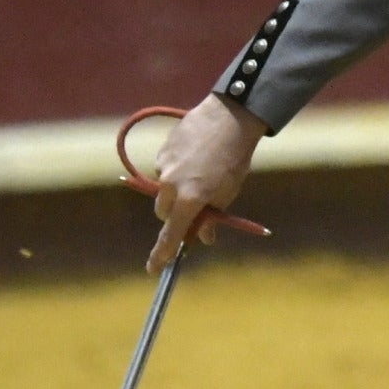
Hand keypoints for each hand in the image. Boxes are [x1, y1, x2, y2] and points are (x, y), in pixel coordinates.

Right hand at [149, 95, 264, 271]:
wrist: (229, 119)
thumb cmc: (234, 160)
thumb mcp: (228, 193)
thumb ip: (212, 217)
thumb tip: (204, 237)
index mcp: (190, 199)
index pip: (171, 234)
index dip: (162, 254)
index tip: (154, 269)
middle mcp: (171, 185)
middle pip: (163, 213)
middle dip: (175, 214)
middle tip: (195, 207)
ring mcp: (163, 167)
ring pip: (163, 190)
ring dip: (175, 190)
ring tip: (201, 172)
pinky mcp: (161, 151)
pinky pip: (164, 169)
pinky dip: (175, 170)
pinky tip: (194, 157)